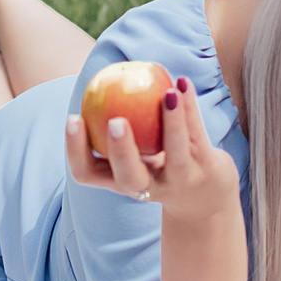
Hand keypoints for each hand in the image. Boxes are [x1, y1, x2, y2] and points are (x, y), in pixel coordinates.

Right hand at [64, 75, 240, 226]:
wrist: (206, 198)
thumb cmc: (158, 167)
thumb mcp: (135, 156)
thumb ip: (116, 131)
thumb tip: (98, 82)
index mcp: (120, 181)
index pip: (87, 174)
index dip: (75, 150)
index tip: (73, 118)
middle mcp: (148, 187)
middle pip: (129, 177)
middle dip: (121, 151)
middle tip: (115, 121)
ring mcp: (179, 180)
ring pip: (176, 155)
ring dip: (172, 122)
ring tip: (166, 92)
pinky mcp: (206, 169)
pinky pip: (198, 134)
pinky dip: (190, 106)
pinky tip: (182, 82)